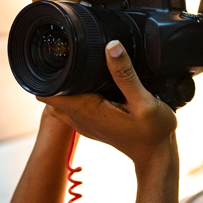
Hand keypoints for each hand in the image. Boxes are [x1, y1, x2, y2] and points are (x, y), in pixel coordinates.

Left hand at [38, 41, 177, 166]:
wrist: (156, 156)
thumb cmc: (152, 132)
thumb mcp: (144, 101)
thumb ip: (126, 74)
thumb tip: (111, 46)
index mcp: (85, 110)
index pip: (46, 93)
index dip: (46, 74)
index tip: (59, 57)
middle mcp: (79, 118)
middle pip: (51, 93)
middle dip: (57, 74)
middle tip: (76, 58)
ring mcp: (84, 122)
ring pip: (62, 99)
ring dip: (67, 84)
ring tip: (85, 69)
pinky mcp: (92, 123)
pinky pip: (74, 105)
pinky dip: (78, 93)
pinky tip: (96, 84)